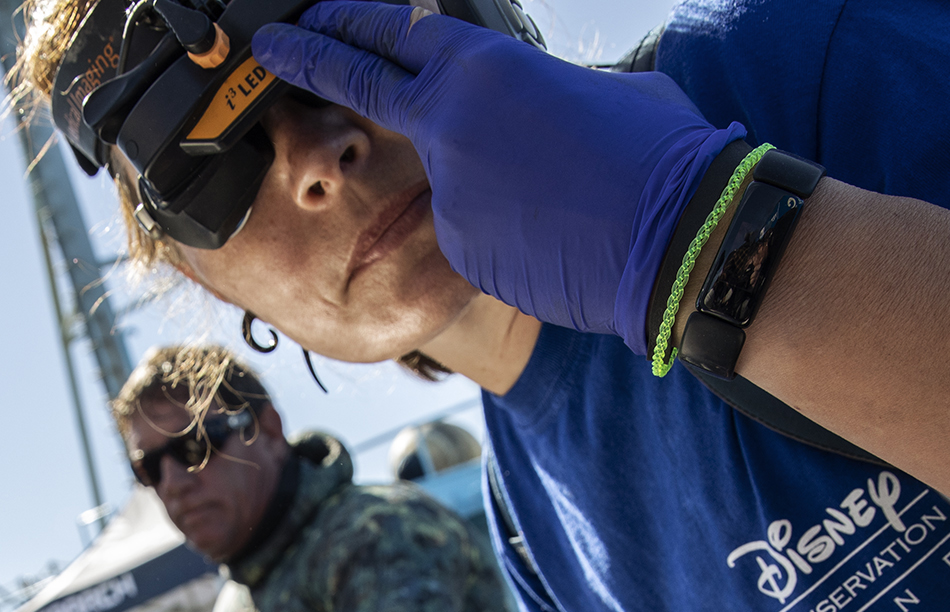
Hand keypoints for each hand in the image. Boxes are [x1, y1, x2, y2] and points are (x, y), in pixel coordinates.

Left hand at [251, 2, 741, 354]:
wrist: (678, 240)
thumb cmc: (659, 157)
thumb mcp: (603, 91)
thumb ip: (543, 91)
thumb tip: (536, 102)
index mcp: (483, 69)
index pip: (393, 35)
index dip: (344, 23)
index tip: (306, 17)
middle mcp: (448, 125)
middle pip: (361, 84)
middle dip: (308, 60)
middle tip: (271, 51)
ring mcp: (448, 193)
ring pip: (453, 183)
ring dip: (495, 189)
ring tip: (567, 198)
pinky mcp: (462, 250)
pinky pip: (479, 235)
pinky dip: (511, 234)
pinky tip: (562, 234)